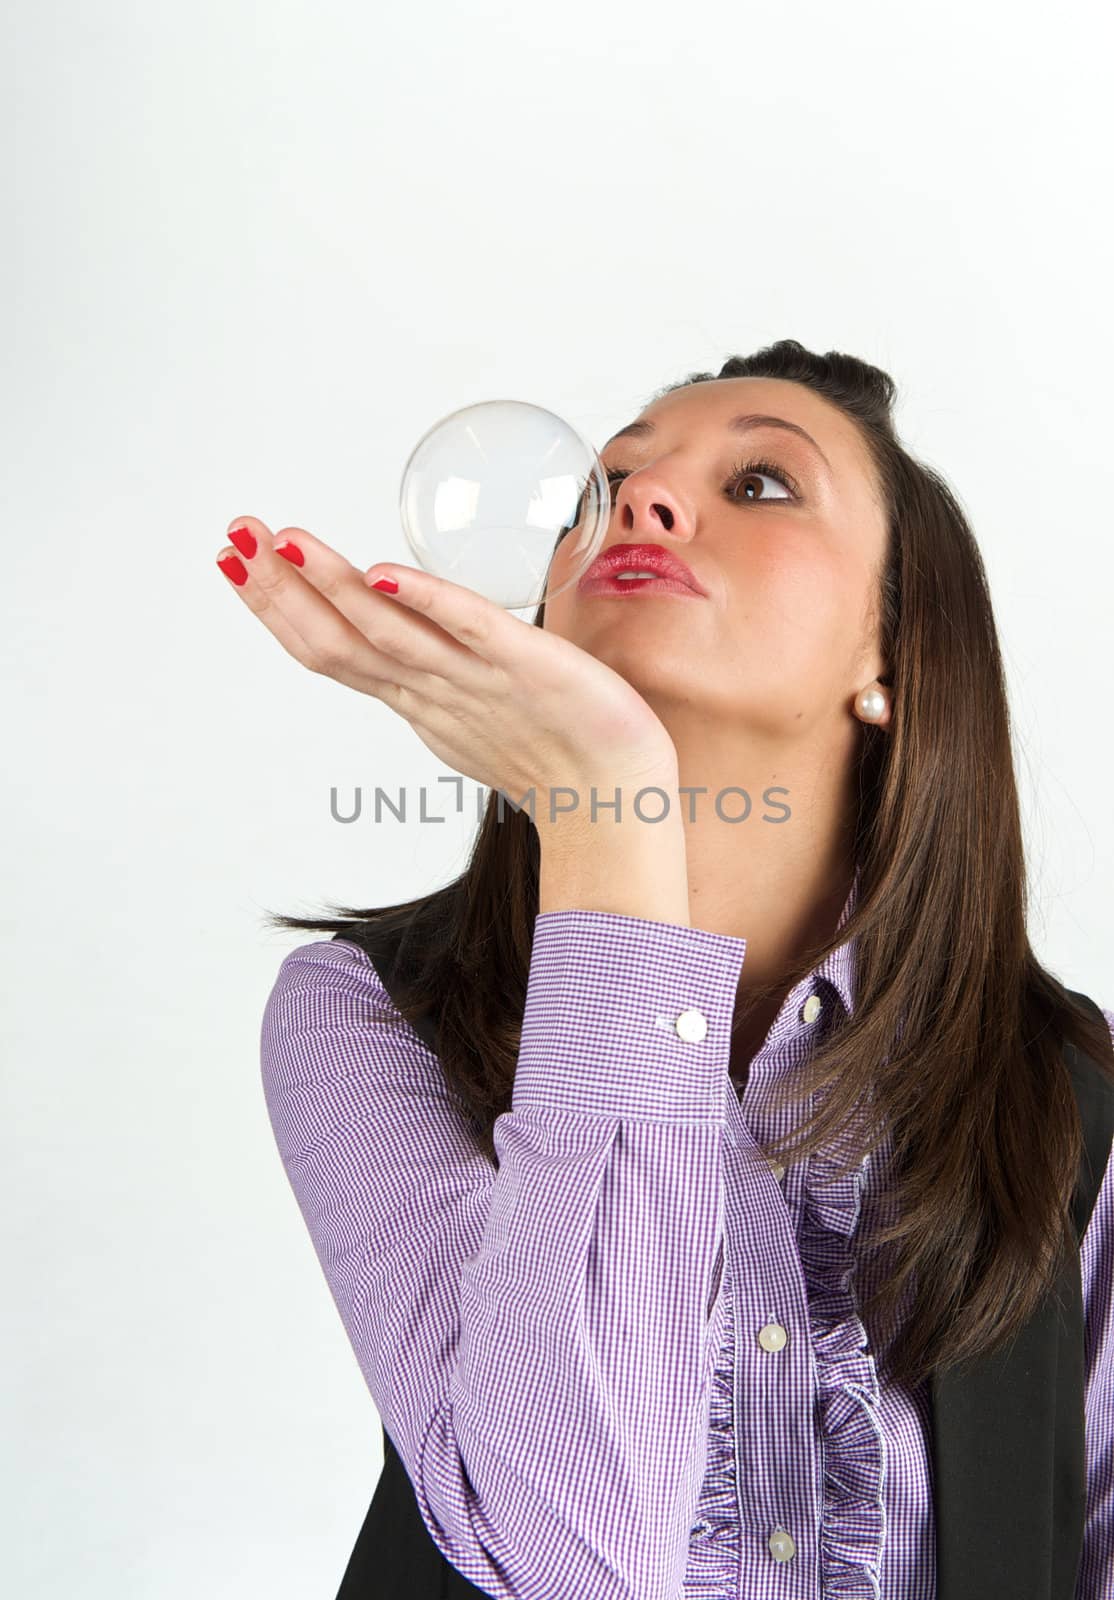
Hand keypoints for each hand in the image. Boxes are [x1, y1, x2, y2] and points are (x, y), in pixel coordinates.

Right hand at [216, 517, 678, 822]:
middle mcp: (435, 691)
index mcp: (420, 698)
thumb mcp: (475, 708)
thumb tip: (408, 620)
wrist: (619, 801)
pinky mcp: (530, 668)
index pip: (332, 650)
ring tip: (287, 541)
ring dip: (332, 586)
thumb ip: (439, 668)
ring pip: (389, 633)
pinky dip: (428, 604)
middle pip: (341, 639)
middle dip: (281, 588)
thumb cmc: (558, 753)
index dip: (279, 607)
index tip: (235, 560)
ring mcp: (478, 682)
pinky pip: (474, 632)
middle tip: (234, 535)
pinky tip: (386, 575)